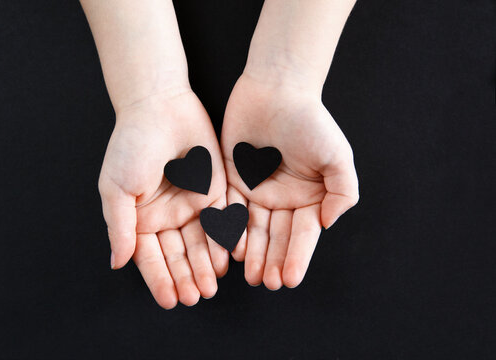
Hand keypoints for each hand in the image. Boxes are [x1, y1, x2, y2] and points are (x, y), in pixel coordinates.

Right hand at [99, 89, 228, 308]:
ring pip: (203, 243)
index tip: (170, 300)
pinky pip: (223, 220)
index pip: (151, 257)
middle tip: (197, 296)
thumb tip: (118, 262)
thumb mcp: (116, 188)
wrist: (160, 107)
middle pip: (179, 255)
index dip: (160, 279)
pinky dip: (225, 239)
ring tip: (211, 285)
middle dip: (187, 276)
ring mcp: (193, 205)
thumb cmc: (130, 145)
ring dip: (207, 265)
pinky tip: (228, 257)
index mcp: (142, 219)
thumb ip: (121, 227)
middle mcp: (168, 217)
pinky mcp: (216, 191)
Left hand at [221, 74, 358, 289]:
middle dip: (271, 261)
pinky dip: (230, 229)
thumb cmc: (310, 121)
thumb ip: (342, 193)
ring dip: (251, 252)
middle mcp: (283, 199)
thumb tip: (327, 224)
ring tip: (249, 274)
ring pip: (252, 229)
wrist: (276, 90)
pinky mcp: (233, 180)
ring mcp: (257, 191)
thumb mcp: (337, 156)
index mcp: (308, 198)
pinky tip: (229, 247)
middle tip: (266, 282)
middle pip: (276, 237)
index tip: (289, 279)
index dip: (296, 257)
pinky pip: (230, 209)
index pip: (302, 234)